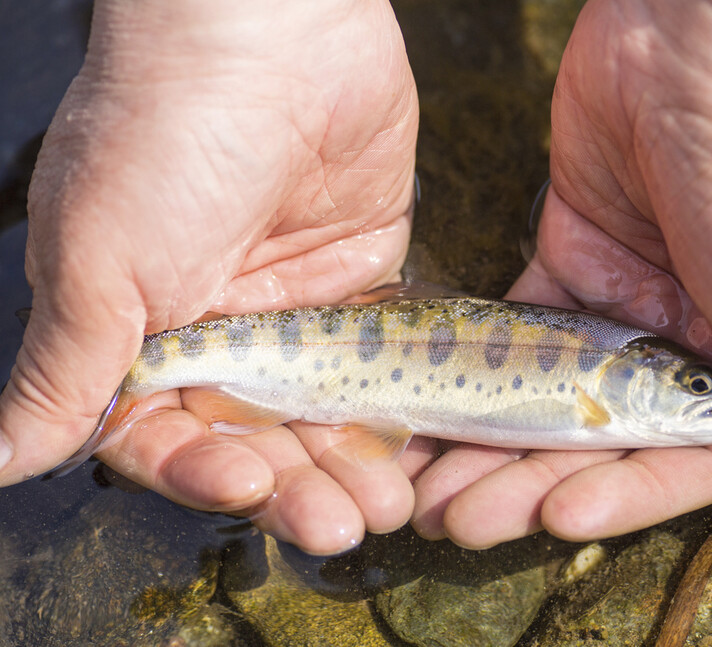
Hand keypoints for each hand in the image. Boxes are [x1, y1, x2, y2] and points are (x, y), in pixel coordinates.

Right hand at [0, 0, 420, 553]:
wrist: (271, 35)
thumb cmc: (161, 134)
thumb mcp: (98, 259)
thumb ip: (67, 369)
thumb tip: (0, 459)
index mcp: (146, 336)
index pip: (171, 437)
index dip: (207, 472)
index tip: (248, 487)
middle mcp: (224, 333)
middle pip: (261, 438)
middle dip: (298, 486)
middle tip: (343, 523)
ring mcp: (300, 312)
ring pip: (327, 413)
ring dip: (353, 461)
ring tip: (389, 502)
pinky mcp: (365, 282)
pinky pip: (383, 363)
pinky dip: (400, 405)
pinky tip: (423, 444)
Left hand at [412, 0, 711, 546]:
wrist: (710, 37)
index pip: (689, 461)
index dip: (624, 494)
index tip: (554, 518)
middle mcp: (696, 342)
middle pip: (605, 437)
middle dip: (534, 482)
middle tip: (460, 522)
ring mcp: (628, 301)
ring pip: (552, 395)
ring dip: (496, 443)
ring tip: (433, 489)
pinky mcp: (570, 256)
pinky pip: (520, 332)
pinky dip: (479, 373)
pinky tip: (437, 415)